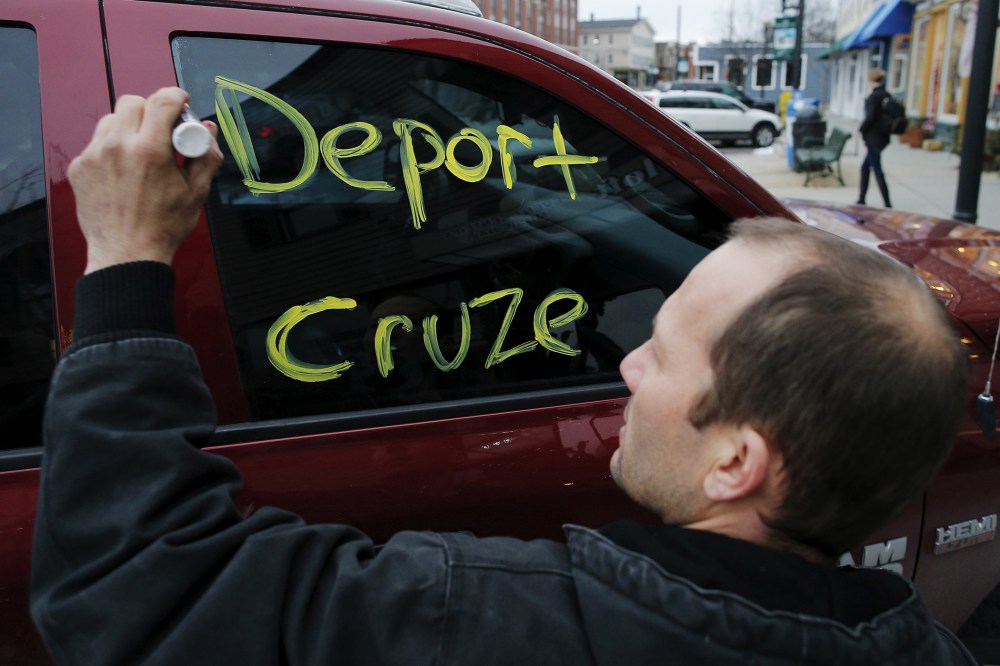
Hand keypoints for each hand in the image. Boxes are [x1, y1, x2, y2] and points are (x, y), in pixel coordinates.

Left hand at [68, 87, 223, 273]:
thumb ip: (205, 155)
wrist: (126, 254)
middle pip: (132, 102)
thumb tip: (208, 130)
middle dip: (151, 110)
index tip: (181, 102)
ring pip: (112, 119)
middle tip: (163, 130)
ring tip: (142, 152)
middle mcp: (118, 147)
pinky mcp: (80, 167)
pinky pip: (97, 143)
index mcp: (150, 152)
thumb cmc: (161, 228)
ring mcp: (94, 156)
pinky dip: (113, 148)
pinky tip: (125, 171)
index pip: (162, 101)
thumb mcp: (195, 193)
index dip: (176, 96)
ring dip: (130, 127)